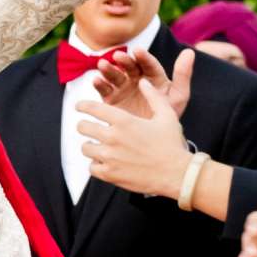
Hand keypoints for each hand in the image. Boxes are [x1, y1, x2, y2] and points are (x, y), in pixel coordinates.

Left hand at [76, 78, 192, 199]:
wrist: (177, 174)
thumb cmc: (172, 144)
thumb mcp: (166, 115)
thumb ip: (153, 96)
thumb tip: (143, 82)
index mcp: (124, 121)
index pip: (92, 108)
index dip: (82, 105)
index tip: (79, 106)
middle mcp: (113, 138)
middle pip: (82, 127)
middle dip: (84, 125)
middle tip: (89, 127)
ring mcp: (110, 157)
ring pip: (85, 148)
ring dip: (90, 145)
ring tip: (98, 145)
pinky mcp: (110, 174)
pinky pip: (92, 167)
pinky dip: (96, 164)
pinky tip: (105, 162)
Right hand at [94, 47, 195, 119]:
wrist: (155, 142)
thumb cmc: (168, 117)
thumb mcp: (178, 96)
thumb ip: (182, 75)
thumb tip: (189, 52)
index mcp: (154, 77)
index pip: (148, 64)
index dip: (143, 57)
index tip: (138, 51)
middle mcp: (137, 80)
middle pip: (129, 67)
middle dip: (123, 61)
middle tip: (117, 57)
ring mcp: (123, 89)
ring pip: (115, 76)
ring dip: (108, 69)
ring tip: (102, 65)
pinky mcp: (111, 100)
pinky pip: (104, 90)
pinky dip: (99, 84)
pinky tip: (97, 80)